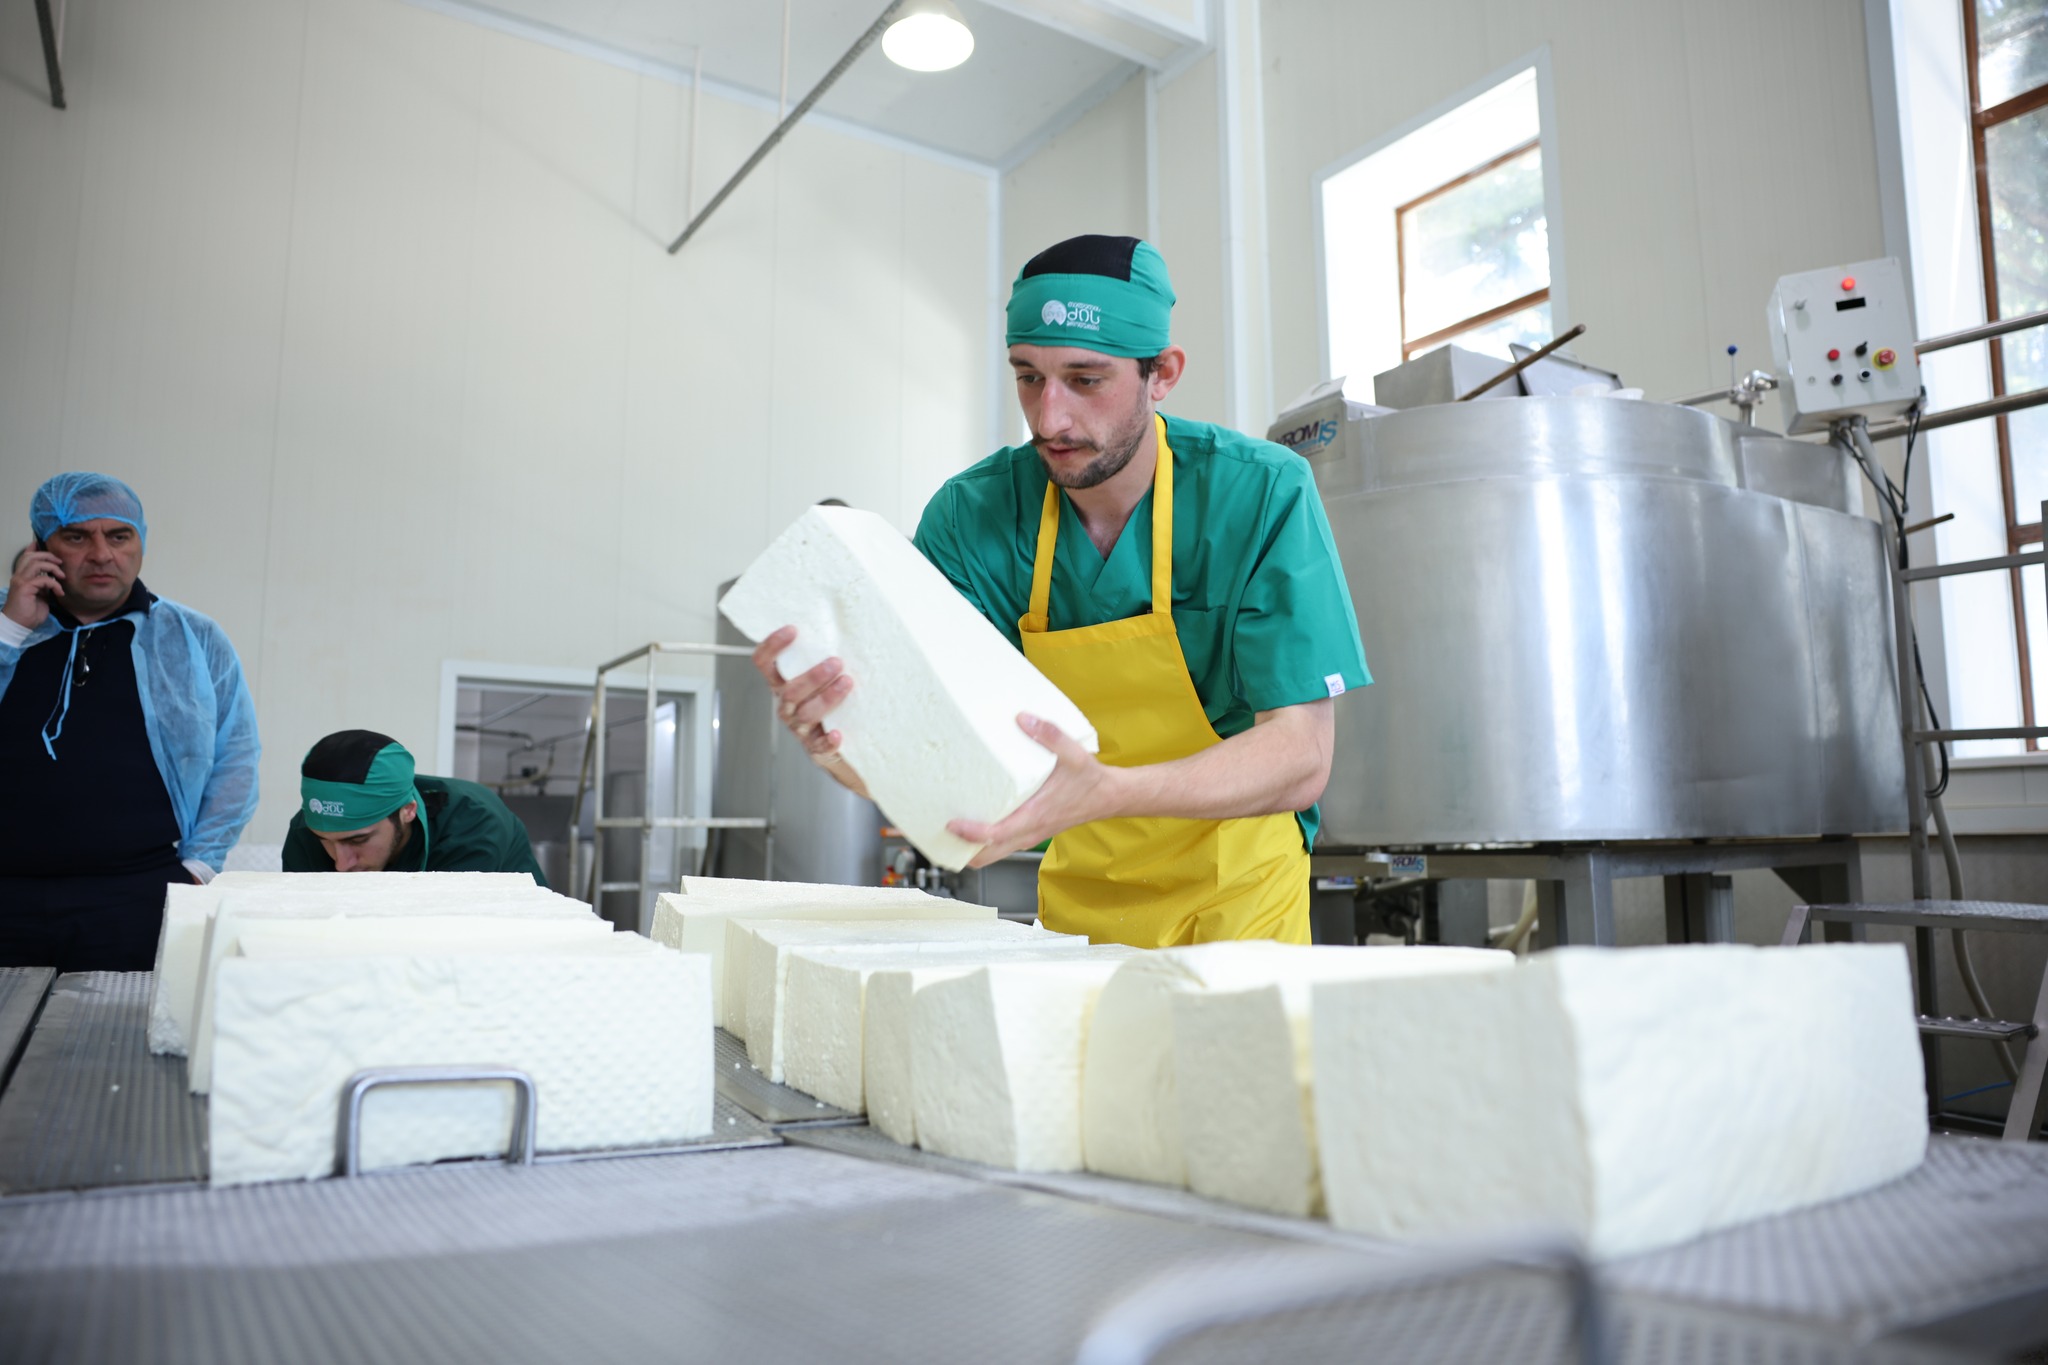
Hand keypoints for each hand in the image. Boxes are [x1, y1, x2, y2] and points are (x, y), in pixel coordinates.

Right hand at [4, 544, 61, 630]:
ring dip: (52, 568)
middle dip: (48, 556)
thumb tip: (52, 578)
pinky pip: (43, 579)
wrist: (20, 625)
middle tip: (59, 563)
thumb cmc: (29, 612)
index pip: (26, 557)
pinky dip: (54, 584)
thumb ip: (43, 585)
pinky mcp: (24, 588)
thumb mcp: (40, 595)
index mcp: (22, 577)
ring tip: (61, 576)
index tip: (43, 544)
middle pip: (31, 556)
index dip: (34, 549)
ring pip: (36, 564)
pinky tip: (59, 592)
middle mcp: (19, 576)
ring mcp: (20, 581)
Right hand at [751, 625, 858, 776]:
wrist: (838, 747)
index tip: (792, 630)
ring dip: (826, 697)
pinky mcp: (815, 747)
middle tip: (836, 663)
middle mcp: (786, 705)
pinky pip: (818, 745)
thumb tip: (843, 629)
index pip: (764, 664)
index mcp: (782, 685)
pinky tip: (837, 734)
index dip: (773, 646)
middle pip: (789, 691)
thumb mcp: (821, 680)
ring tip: (847, 683)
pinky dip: (827, 740)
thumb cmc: (829, 705)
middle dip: (812, 676)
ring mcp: (799, 727)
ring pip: (805, 713)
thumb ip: (822, 659)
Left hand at [947, 713, 1119, 866]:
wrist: (1108, 797)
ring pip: (992, 854)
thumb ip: (1049, 734)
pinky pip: (1000, 846)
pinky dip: (983, 843)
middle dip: (959, 851)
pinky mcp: (1030, 833)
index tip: (952, 824)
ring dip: (969, 849)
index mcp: (1035, 816)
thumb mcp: (1074, 754)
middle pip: (986, 856)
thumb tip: (1023, 718)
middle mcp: (1029, 832)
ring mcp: (1028, 836)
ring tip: (947, 831)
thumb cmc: (1090, 780)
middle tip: (936, 834)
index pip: (997, 834)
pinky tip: (973, 822)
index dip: (972, 834)